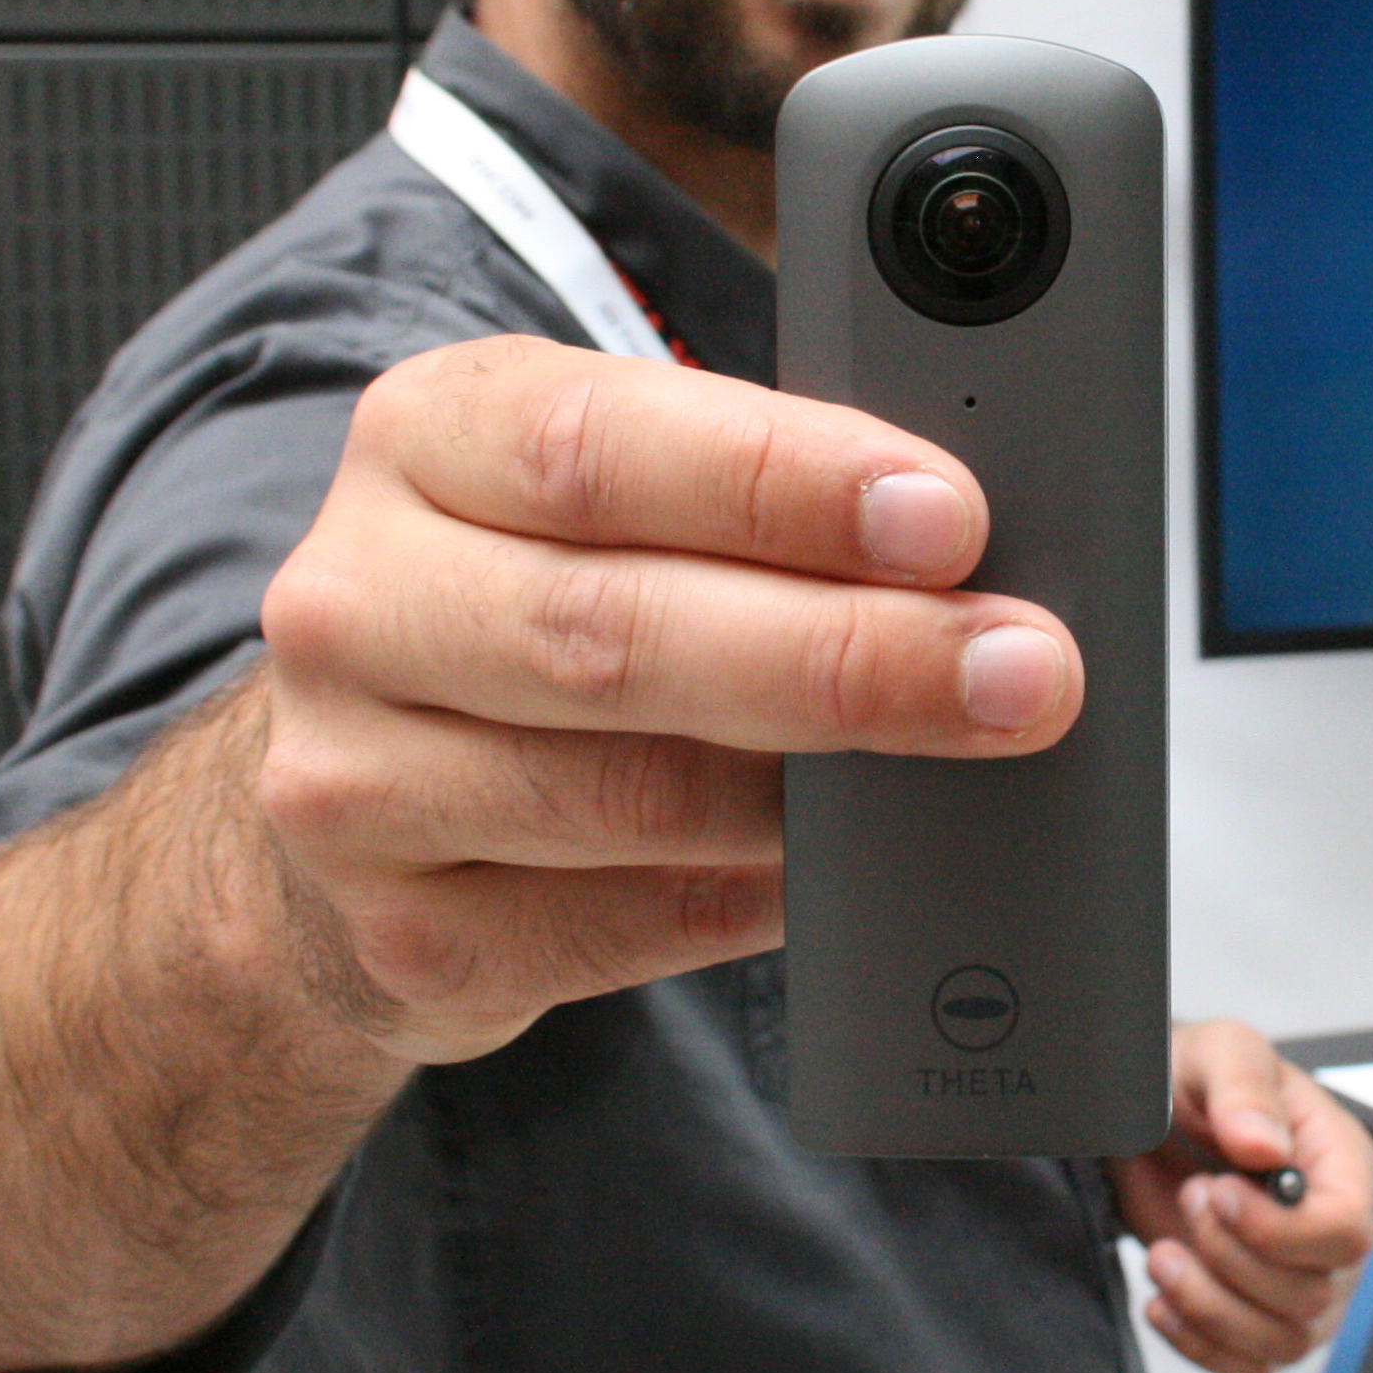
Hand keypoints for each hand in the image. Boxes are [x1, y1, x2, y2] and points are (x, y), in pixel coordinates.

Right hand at [252, 334, 1083, 1064]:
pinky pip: (618, 927)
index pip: (601, 446)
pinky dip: (753, 899)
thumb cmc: (538, 596)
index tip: (948, 516)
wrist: (361, 793)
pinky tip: (833, 872)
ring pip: (626, 796)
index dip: (785, 482)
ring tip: (956, 764)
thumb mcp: (612, 491)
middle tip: (1021, 671)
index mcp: (426, 436)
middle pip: (618, 632)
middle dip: (853, 654)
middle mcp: (356, 599)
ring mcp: (351, 779)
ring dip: (820, 794)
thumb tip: (968, 548)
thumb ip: (750, 492)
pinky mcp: (400, 936)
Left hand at [1111, 1020, 1372, 1372]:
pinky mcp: (1254, 1316)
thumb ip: (1243, 1088)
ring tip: (1163, 1255)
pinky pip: (1249, 1367)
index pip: (1348, 1230)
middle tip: (1189, 1200)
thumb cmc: (1191, 1081)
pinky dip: (1199, 1345)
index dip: (1281, 1230)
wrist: (1141, 1121)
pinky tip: (1164, 1301)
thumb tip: (1266, 1147)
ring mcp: (1296, 1280)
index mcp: (1339, 1162)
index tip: (1219, 1191)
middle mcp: (1327, 1229)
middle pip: (1314, 1296)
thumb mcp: (1215, 1053)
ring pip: (1284, 1342)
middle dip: (1231, 1259)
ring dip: (1209, 1307)